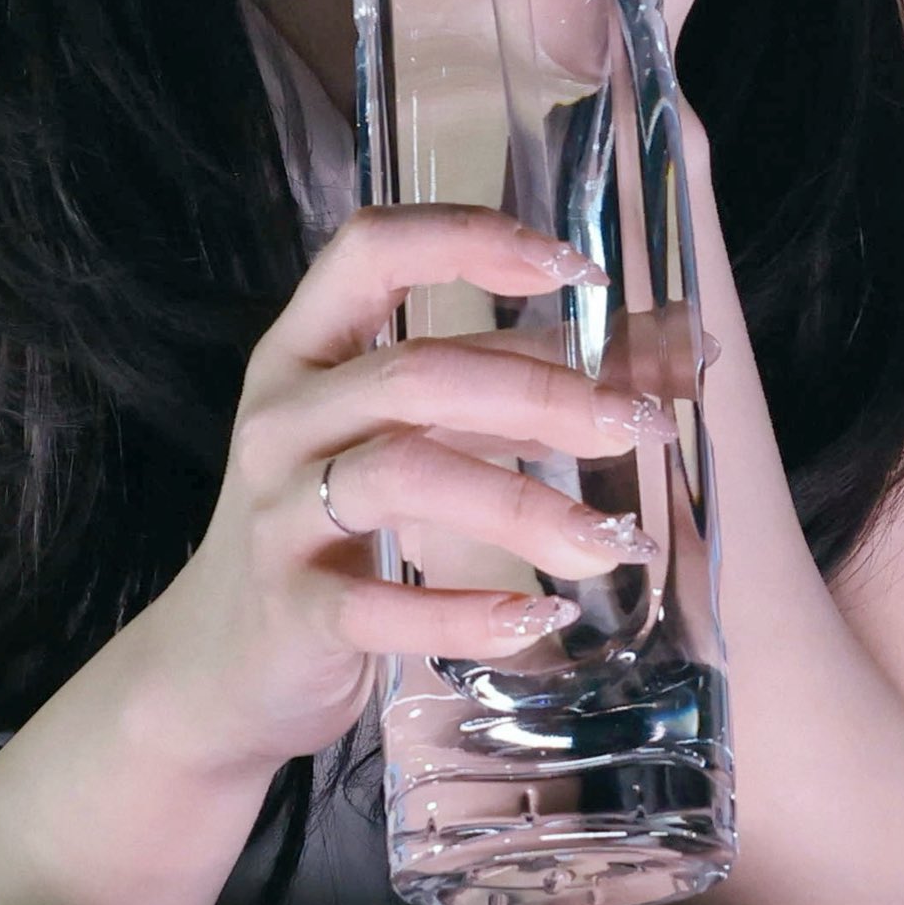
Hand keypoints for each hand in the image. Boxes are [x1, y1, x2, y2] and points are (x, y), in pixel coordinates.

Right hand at [155, 203, 668, 778]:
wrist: (219, 664)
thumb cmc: (339, 529)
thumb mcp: (410, 440)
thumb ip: (522, 389)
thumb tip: (684, 349)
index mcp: (304, 349)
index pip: (370, 248)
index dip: (470, 240)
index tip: (576, 272)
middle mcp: (281, 416)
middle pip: (414, 374)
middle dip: (541, 392)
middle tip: (640, 427)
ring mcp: (277, 512)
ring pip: (403, 476)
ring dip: (524, 505)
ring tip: (612, 542)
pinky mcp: (291, 609)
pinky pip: (380, 605)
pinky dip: (467, 614)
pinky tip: (539, 620)